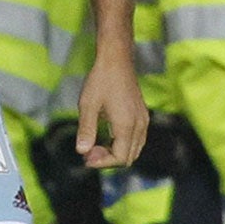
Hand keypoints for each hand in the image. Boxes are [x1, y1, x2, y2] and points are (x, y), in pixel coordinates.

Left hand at [75, 47, 146, 168]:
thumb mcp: (88, 105)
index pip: (120, 158)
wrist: (116, 61)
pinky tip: (105, 137)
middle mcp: (139, 125)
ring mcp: (143, 121)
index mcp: (127, 125)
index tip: (85, 158)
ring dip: (115, 153)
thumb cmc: (100, 81)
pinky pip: (136, 140)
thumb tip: (81, 151)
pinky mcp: (142, 116)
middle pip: (129, 157)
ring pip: (134, 150)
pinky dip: (122, 144)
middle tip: (87, 152)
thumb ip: (86, 130)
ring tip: (94, 146)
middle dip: (107, 159)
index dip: (102, 163)